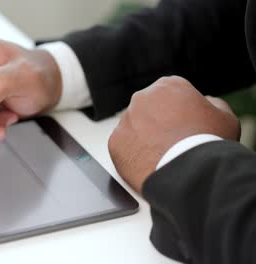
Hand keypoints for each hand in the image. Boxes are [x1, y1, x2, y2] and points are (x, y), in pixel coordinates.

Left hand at [108, 76, 240, 192]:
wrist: (190, 174)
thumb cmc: (208, 144)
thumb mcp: (224, 116)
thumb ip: (212, 103)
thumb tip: (206, 102)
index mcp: (168, 86)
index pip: (170, 96)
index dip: (178, 113)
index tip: (184, 127)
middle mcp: (142, 98)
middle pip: (149, 110)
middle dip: (158, 124)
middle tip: (172, 143)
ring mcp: (126, 120)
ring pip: (134, 128)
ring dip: (144, 138)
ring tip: (162, 156)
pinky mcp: (114, 142)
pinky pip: (123, 146)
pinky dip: (133, 155)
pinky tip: (149, 163)